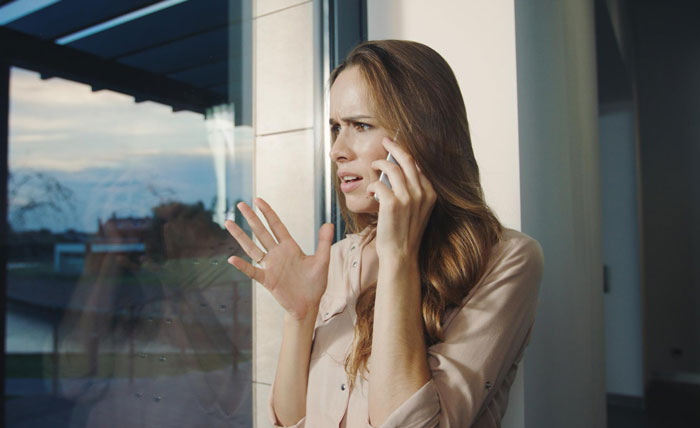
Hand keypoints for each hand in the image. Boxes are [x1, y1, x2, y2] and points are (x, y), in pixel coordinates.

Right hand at [225, 198, 333, 319]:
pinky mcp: (268, 279)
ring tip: (228, 223)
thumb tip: (329, 223)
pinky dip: (242, 266)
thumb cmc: (315, 283)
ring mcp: (271, 266)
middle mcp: (277, 254)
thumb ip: (324, 242)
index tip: (258, 200)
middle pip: (261, 232)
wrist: (309, 304)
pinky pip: (252, 271)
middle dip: (251, 218)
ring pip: (252, 247)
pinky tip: (232, 259)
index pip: (276, 225)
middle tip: (240, 204)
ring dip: (240, 236)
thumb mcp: (322, 260)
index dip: (267, 213)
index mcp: (290, 247)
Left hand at [366, 138, 436, 261]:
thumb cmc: (405, 233)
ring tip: (372, 166)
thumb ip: (413, 192)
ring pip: (392, 168)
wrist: (400, 255)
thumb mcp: (417, 210)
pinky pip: (379, 184)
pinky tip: (370, 191)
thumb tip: (397, 172)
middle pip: (407, 160)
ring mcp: (408, 198)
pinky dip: (372, 185)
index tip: (395, 147)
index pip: (417, 166)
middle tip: (385, 140)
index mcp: (430, 194)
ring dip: (379, 164)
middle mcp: (421, 193)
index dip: (405, 154)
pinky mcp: (392, 204)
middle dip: (395, 147)